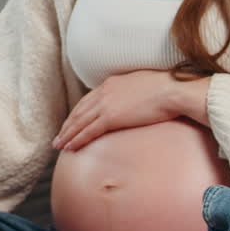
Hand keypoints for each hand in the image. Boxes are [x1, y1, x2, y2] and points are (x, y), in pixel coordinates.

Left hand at [53, 71, 181, 152]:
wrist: (171, 91)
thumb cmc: (166, 89)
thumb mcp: (143, 86)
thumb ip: (133, 93)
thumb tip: (135, 102)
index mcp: (111, 82)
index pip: (88, 100)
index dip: (77, 112)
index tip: (71, 122)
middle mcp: (104, 91)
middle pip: (79, 111)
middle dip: (67, 125)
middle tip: (58, 137)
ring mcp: (106, 104)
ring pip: (79, 122)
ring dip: (67, 135)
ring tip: (59, 145)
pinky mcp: (110, 117)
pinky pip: (88, 131)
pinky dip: (77, 139)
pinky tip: (70, 147)